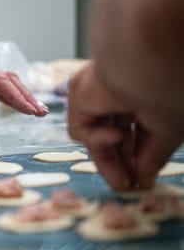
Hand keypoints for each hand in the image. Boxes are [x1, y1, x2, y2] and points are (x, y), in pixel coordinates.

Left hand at [0, 61, 48, 119]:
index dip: (16, 95)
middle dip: (26, 95)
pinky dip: (14, 99)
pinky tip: (24, 108)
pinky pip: (0, 91)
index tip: (29, 109)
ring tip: (39, 112)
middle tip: (41, 112)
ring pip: (7, 84)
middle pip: (8, 80)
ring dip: (23, 96)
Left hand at [67, 63, 181, 190]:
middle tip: (126, 187)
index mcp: (143, 95)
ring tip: (122, 182)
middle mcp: (118, 93)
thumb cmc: (169, 89)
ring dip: (108, 160)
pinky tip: (117, 133)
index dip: (136, 158)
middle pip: (113, 136)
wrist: (150, 62)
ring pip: (95, 135)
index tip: (141, 182)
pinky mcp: (79, 96)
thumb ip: (152, 157)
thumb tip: (145, 180)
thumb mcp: (168, 131)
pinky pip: (82, 128)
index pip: (134, 132)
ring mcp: (97, 94)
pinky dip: (97, 138)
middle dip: (120, 163)